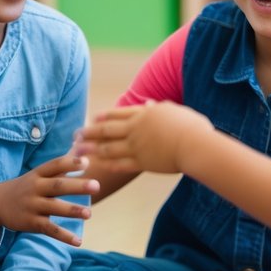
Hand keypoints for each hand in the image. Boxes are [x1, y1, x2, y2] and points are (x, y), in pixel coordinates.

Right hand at [0, 154, 96, 246]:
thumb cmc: (28, 186)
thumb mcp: (39, 174)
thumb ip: (61, 166)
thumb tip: (83, 150)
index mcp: (39, 173)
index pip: (55, 165)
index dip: (70, 163)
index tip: (87, 162)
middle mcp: (35, 188)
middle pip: (57, 186)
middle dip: (77, 186)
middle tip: (96, 185)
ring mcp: (32, 206)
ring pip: (54, 208)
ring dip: (72, 211)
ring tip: (89, 214)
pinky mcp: (30, 223)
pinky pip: (49, 229)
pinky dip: (63, 236)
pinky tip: (78, 241)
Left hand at [74, 102, 212, 174]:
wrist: (195, 145)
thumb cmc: (192, 127)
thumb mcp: (175, 111)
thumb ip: (160, 108)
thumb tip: (150, 104)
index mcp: (143, 115)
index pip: (118, 114)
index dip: (104, 117)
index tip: (92, 118)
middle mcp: (135, 130)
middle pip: (106, 130)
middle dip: (89, 133)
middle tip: (76, 135)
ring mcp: (137, 147)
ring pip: (108, 148)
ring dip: (91, 150)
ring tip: (77, 152)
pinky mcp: (142, 163)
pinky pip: (120, 164)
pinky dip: (107, 165)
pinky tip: (97, 166)